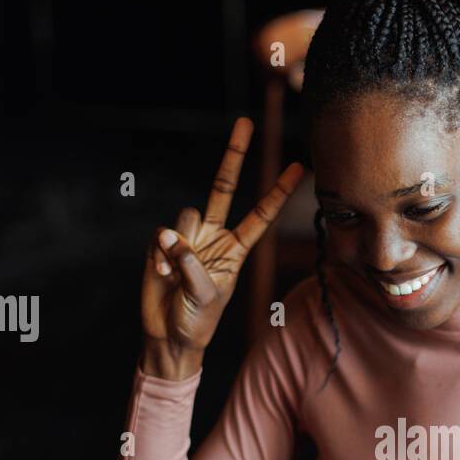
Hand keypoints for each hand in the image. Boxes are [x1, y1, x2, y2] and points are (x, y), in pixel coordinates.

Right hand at [140, 116, 303, 354]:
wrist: (168, 336)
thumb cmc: (197, 321)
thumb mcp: (206, 295)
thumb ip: (191, 263)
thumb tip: (169, 234)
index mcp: (235, 250)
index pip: (261, 215)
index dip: (278, 192)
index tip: (299, 168)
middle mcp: (213, 237)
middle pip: (223, 187)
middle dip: (233, 155)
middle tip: (246, 122)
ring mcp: (186, 238)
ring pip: (187, 215)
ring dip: (180, 243)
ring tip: (175, 273)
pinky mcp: (160, 244)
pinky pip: (161, 235)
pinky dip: (160, 254)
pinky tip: (161, 274)